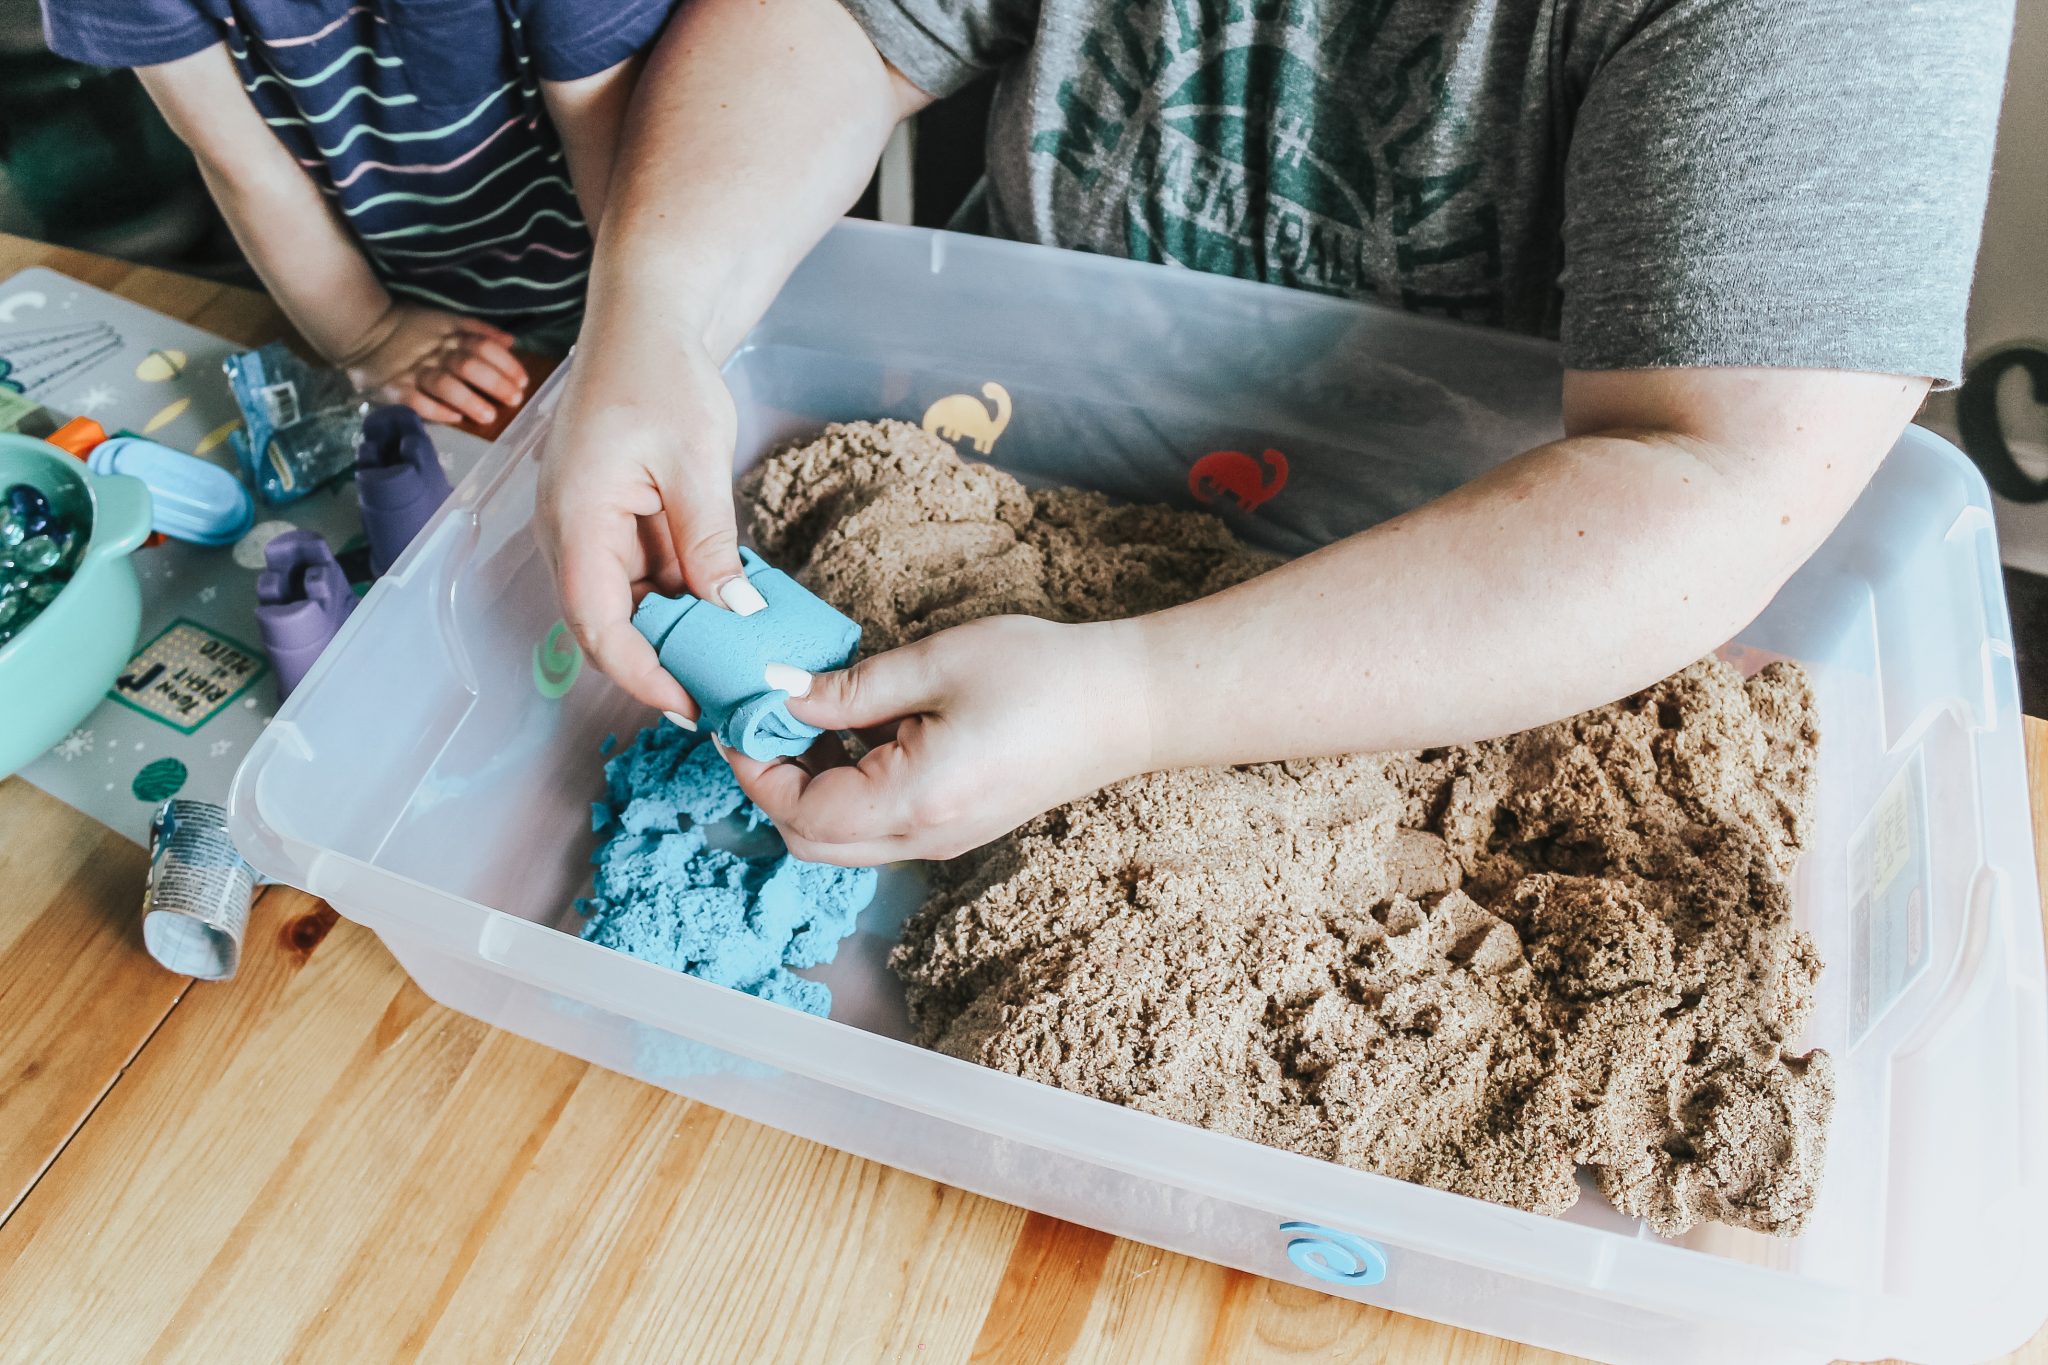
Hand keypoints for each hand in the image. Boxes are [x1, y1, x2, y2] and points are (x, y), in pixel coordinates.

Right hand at [339, 303, 528, 425]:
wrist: (363, 328)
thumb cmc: (412, 328)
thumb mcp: (445, 319)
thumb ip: (478, 331)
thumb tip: (511, 342)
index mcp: (449, 333)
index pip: (483, 346)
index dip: (506, 364)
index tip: (523, 381)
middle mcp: (434, 352)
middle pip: (468, 365)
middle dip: (495, 383)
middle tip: (513, 400)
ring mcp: (414, 371)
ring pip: (445, 385)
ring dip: (469, 400)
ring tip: (488, 416)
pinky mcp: (394, 388)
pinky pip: (416, 402)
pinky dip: (436, 410)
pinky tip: (454, 418)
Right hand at [537, 325, 757, 719]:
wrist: (644, 326)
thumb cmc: (659, 376)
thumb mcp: (695, 459)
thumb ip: (708, 539)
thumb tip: (733, 611)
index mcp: (574, 520)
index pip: (597, 626)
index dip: (642, 675)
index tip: (692, 705)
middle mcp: (568, 535)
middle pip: (607, 628)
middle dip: (663, 668)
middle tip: (726, 698)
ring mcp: (588, 533)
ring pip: (629, 609)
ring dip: (677, 637)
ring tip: (736, 665)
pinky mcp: (611, 529)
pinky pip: (643, 581)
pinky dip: (682, 603)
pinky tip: (729, 618)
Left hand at [723, 616, 1154, 864]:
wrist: (1130, 705)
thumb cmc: (1042, 675)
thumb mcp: (934, 664)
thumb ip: (848, 689)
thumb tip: (778, 693)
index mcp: (913, 801)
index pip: (798, 813)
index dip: (754, 767)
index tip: (738, 713)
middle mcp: (923, 837)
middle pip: (811, 840)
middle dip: (771, 783)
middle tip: (762, 716)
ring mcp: (942, 839)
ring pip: (841, 837)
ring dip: (808, 785)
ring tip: (805, 715)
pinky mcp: (956, 826)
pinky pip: (877, 824)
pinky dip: (846, 786)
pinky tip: (854, 728)